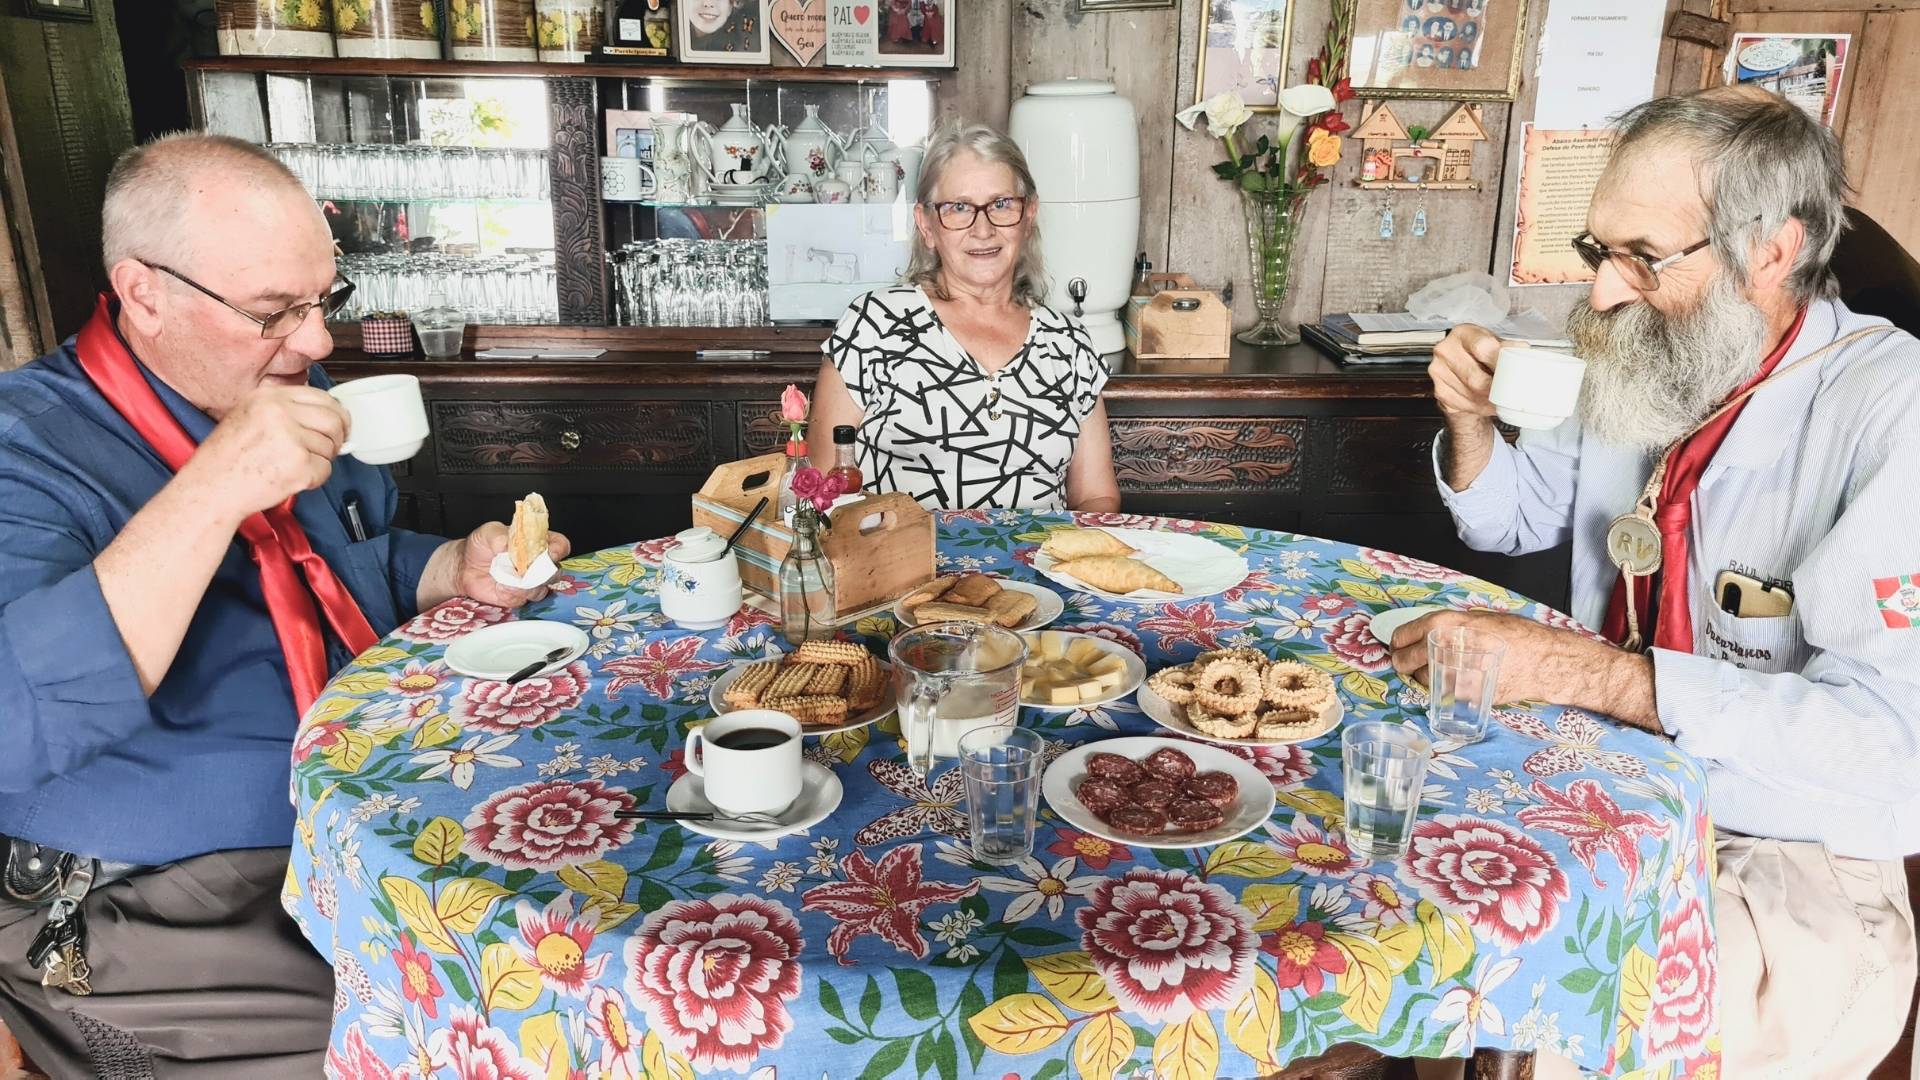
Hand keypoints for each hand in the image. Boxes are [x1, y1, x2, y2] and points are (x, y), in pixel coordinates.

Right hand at [184, 385, 349, 521]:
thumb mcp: (248, 416)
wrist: (210, 488)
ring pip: (331, 446)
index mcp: (268, 398)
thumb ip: (285, 411)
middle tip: (328, 449)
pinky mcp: (299, 465)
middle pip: (334, 419)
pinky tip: (292, 478)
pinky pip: (325, 470)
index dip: (335, 413)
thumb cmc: (225, 459)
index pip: (321, 396)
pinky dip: (315, 478)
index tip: (338, 424)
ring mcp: (291, 438)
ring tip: (293, 466)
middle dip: (337, 437)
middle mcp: (280, 413)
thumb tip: (326, 416)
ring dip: (320, 460)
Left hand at [440, 522, 572, 609]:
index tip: (550, 553)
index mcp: (537, 543)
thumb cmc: (480, 546)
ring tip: (508, 580)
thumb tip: (507, 544)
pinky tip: (500, 588)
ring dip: (527, 586)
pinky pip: (523, 599)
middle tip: (527, 569)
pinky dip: (512, 594)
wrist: (464, 567)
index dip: (559, 549)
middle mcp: (538, 564)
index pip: (560, 545)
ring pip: (542, 589)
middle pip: (555, 571)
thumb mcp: (488, 532)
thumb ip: (499, 535)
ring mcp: (530, 582)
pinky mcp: (519, 597)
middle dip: (544, 573)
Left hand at [1388, 609, 1659, 730]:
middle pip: (1403, 661)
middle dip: (1406, 663)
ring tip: (1446, 671)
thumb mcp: (1477, 617)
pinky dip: (1446, 690)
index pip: (1400, 636)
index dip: (1399, 643)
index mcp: (1441, 624)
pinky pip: (1442, 694)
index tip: (1402, 647)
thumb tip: (1425, 633)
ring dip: (1426, 677)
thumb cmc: (1513, 634)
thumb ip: (1448, 625)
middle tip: (1415, 663)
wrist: (1541, 659)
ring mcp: (1449, 674)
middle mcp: (1439, 648)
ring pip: (1421, 680)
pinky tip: (1460, 682)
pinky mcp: (1461, 695)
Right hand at [1427, 324, 1511, 428]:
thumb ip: (1508, 347)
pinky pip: (1464, 404)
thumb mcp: (1495, 344)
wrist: (1461, 368)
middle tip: (1510, 392)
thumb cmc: (1480, 354)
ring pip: (1471, 395)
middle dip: (1496, 389)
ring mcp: (1439, 371)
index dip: (1499, 363)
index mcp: (1463, 333)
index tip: (1513, 373)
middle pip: (1475, 378)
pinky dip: (1479, 406)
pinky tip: (1485, 401)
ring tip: (1499, 397)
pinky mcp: (1439, 390)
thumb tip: (1521, 351)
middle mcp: (1446, 350)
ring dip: (1489, 400)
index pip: (1482, 348)